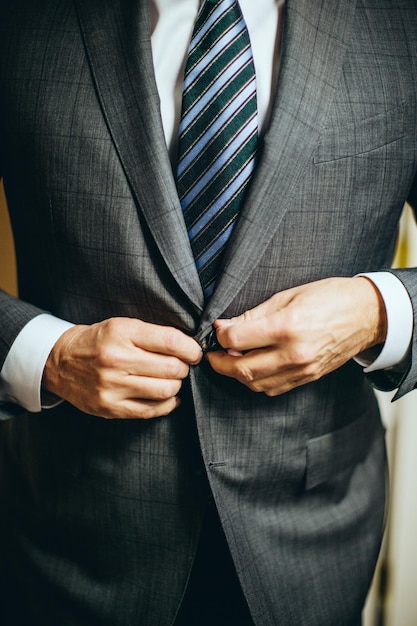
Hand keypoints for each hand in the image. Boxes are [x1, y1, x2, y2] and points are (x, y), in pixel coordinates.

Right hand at [42, 317, 201, 418]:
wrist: (60, 362)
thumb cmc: (99, 341)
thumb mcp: (122, 326)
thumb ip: (154, 334)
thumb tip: (190, 347)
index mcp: (121, 333)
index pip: (171, 341)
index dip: (191, 348)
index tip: (195, 352)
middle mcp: (116, 359)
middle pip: (172, 368)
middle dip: (184, 367)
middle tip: (181, 365)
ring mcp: (112, 386)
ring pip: (165, 390)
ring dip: (176, 385)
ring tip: (171, 379)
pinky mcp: (111, 407)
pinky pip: (151, 410)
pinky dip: (167, 404)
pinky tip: (167, 396)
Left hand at [206, 277, 386, 395]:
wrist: (366, 315)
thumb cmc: (328, 298)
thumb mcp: (287, 296)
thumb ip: (254, 315)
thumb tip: (226, 326)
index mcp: (287, 327)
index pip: (237, 339)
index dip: (219, 335)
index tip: (217, 329)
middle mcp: (294, 353)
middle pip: (242, 369)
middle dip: (220, 362)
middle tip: (212, 353)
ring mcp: (302, 370)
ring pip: (255, 384)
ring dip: (237, 374)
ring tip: (231, 359)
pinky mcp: (308, 378)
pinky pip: (273, 388)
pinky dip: (256, 381)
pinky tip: (252, 367)